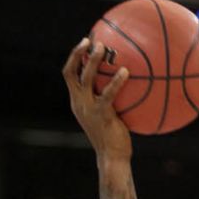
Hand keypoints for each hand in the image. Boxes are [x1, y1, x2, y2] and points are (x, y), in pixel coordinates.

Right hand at [63, 37, 131, 161]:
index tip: (84, 43)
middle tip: (90, 40)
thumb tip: (129, 82)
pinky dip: (116, 82)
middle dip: (78, 53)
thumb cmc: (114, 138)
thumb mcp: (108, 116)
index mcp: (78, 102)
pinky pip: (108, 94)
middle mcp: (79, 103)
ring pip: (86, 78)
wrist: (112, 158)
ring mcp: (88, 109)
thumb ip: (111, 99)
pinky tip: (126, 72)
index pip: (69, 75)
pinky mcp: (101, 115)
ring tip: (103, 48)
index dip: (74, 58)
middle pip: (71, 73)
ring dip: (93, 61)